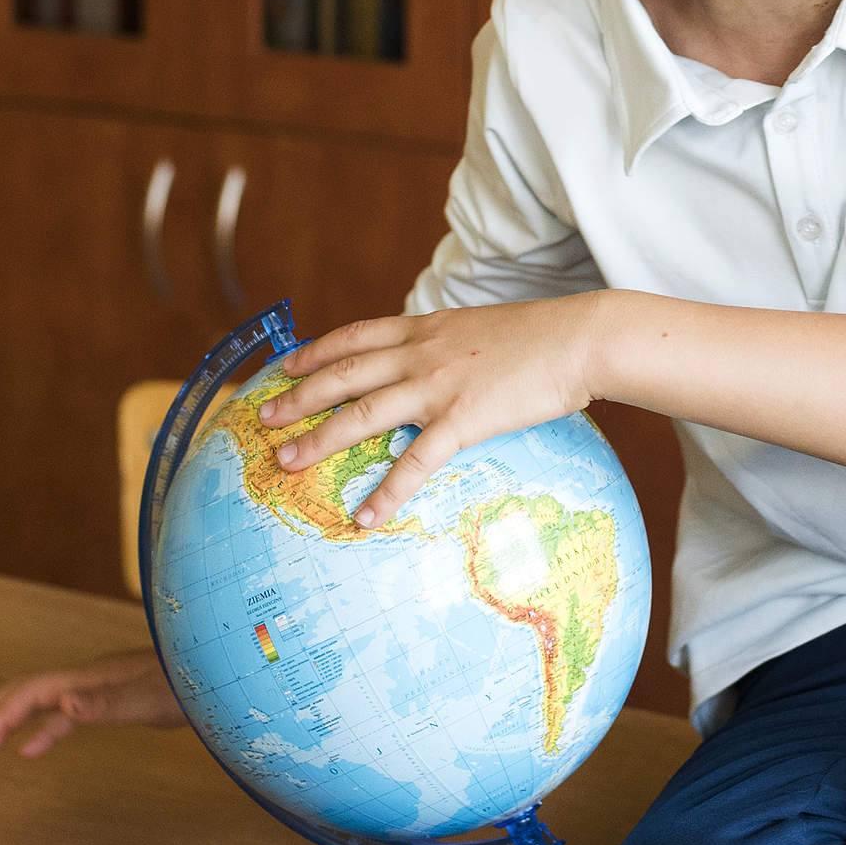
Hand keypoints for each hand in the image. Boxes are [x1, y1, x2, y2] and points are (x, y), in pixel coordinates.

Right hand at [0, 649, 183, 759]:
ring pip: (41, 702)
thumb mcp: (146, 700)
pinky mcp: (116, 697)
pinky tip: (34, 749)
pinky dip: (43, 730)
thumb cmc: (187, 686)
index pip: (29, 694)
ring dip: (10, 724)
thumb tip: (62, 705)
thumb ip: (104, 704)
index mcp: (88, 678)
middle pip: (26, 692)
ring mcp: (101, 686)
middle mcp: (88, 678)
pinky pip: (66, 713)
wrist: (221, 673)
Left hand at [258, 298, 603, 526]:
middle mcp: (422, 353)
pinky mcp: (463, 419)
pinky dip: (387, 491)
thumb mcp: (484, 329)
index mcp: (427, 329)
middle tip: (265, 418)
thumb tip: (441, 365)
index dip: (315, 352)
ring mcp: (438, 386)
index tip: (284, 366)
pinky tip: (366, 515)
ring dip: (319, 439)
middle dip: (298, 397)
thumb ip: (453, 345)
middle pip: (344, 375)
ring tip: (286, 462)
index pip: (356, 336)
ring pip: (362, 413)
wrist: (580, 338)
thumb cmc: (544, 337)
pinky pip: (415, 461)